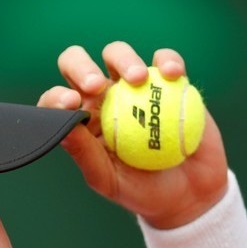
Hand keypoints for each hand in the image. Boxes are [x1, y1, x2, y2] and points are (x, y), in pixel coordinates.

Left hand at [38, 42, 228, 228]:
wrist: (190, 193)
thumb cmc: (142, 190)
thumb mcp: (109, 180)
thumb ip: (85, 155)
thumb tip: (63, 129)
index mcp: (82, 121)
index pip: (58, 100)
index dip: (57, 97)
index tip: (71, 103)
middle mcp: (102, 99)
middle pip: (79, 64)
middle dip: (81, 66)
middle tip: (96, 85)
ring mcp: (133, 87)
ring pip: (117, 54)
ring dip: (124, 59)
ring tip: (138, 79)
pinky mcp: (167, 81)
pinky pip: (164, 60)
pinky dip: (168, 61)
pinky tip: (173, 74)